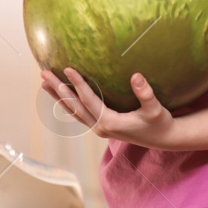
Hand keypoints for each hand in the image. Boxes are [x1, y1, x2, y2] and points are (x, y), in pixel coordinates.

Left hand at [39, 67, 179, 147]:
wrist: (163, 139)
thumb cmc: (160, 123)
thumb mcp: (155, 109)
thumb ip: (146, 94)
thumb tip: (136, 75)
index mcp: (109, 123)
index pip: (88, 100)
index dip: (78, 84)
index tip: (67, 68)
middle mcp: (100, 127)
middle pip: (74, 106)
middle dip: (58, 90)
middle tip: (43, 74)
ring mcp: (99, 128)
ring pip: (74, 111)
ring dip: (59, 97)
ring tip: (44, 84)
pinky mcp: (101, 127)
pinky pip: (80, 114)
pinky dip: (69, 103)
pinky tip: (63, 95)